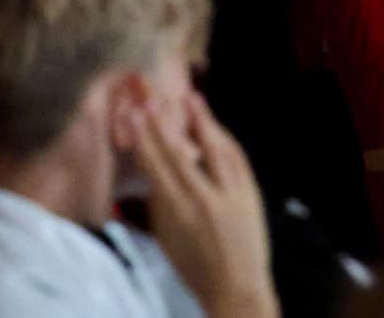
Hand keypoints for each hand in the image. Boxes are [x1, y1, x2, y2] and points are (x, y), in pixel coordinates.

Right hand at [132, 92, 276, 317]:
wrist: (236, 286)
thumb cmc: (194, 266)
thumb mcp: (165, 238)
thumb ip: (154, 205)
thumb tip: (143, 176)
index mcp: (177, 212)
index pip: (155, 167)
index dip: (143, 139)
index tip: (132, 114)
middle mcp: (202, 199)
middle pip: (179, 153)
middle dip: (163, 124)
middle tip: (151, 98)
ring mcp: (230, 195)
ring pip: (214, 149)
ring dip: (201, 120)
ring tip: (191, 97)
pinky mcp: (250, 194)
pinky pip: (237, 159)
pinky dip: (226, 140)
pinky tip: (217, 126)